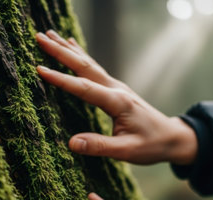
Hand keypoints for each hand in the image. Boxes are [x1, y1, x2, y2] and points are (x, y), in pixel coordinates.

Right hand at [36, 30, 196, 164]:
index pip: (83, 88)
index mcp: (117, 102)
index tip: (40, 68)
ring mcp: (116, 87)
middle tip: (39, 38)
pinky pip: (94, 69)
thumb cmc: (152, 145)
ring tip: (50, 35)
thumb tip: (71, 143)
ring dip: (67, 49)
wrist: (173, 138)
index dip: (61, 79)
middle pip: (84, 66)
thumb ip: (99, 146)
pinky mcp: (115, 90)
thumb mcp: (126, 151)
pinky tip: (73, 45)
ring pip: (88, 63)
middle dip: (60, 51)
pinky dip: (81, 55)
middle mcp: (116, 89)